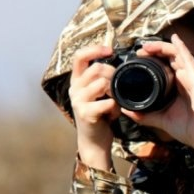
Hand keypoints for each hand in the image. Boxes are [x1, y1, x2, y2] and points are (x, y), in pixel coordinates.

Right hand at [69, 44, 117, 171]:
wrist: (94, 142)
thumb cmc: (100, 117)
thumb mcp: (99, 95)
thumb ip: (102, 80)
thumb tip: (117, 66)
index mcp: (77, 82)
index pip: (79, 57)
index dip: (95, 50)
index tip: (110, 50)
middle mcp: (74, 89)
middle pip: (96, 69)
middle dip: (113, 74)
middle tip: (119, 87)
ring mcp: (78, 101)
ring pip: (102, 83)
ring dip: (115, 92)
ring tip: (116, 102)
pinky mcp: (86, 113)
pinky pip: (107, 102)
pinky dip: (115, 108)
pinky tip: (114, 114)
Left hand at [121, 34, 193, 157]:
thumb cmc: (185, 129)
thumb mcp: (159, 119)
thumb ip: (143, 114)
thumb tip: (125, 110)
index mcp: (177, 86)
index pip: (165, 65)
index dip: (153, 57)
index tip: (138, 56)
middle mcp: (185, 79)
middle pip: (170, 57)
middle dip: (155, 50)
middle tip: (140, 49)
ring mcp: (192, 78)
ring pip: (177, 54)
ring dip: (163, 47)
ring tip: (148, 44)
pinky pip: (190, 60)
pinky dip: (182, 48)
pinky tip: (175, 39)